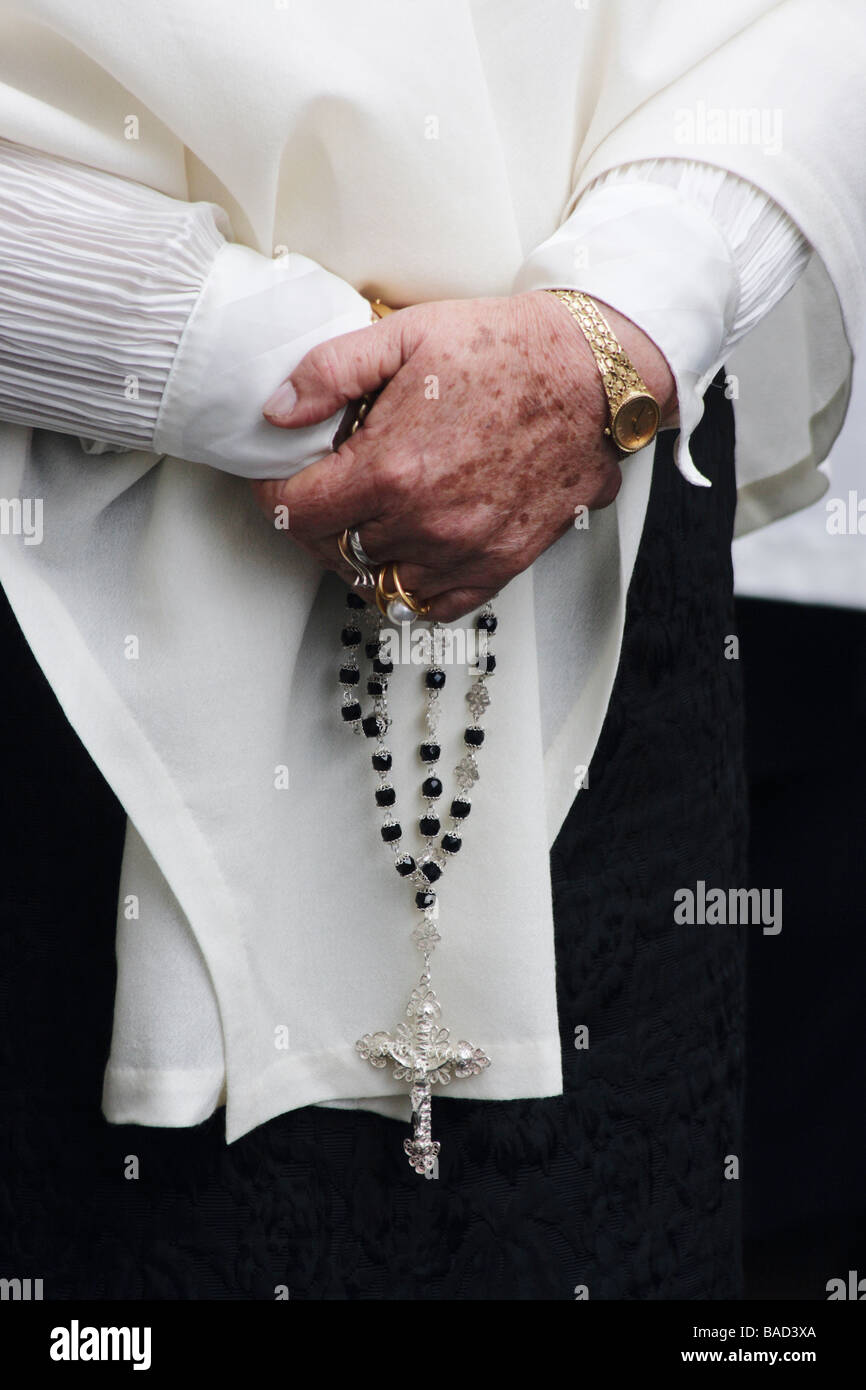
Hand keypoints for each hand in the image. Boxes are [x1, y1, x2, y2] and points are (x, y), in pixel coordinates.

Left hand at [251, 289, 676, 620]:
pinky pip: (435, 605)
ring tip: (365, 522)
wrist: (590, 375)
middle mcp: (424, 523)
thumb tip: (278, 410)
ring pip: (379, 583)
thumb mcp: (403, 335)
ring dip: (361, 557)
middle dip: (316, 522)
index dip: (275, 494)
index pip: (297, 512)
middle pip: (333, 550)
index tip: (280, 480)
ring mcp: (463, 551)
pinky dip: (412, 587)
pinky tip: (409, 553)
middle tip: (322, 494)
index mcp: (391, 470)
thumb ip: (329, 372)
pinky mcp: (499, 565)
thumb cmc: (506, 350)